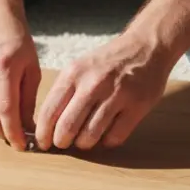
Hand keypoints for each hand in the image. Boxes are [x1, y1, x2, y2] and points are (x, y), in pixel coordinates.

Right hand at [0, 11, 40, 149]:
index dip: (13, 132)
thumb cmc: (17, 43)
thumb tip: (27, 127)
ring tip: (5, 125)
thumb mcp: (31, 68)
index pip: (6, 110)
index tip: (22, 146)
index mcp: (3, 68)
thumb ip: (28, 99)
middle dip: (2, 133)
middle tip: (14, 140)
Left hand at [33, 32, 173, 150]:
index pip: (49, 111)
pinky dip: (107, 141)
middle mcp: (94, 84)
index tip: (43, 143)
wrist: (146, 47)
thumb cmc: (107, 62)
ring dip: (84, 143)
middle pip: (67, 127)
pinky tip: (106, 133)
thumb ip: (63, 93)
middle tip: (63, 143)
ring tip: (85, 139)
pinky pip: (115, 137)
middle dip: (61, 142)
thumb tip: (44, 125)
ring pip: (90, 136)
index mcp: (74, 73)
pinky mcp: (138, 106)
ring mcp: (117, 95)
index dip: (42, 133)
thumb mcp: (79, 67)